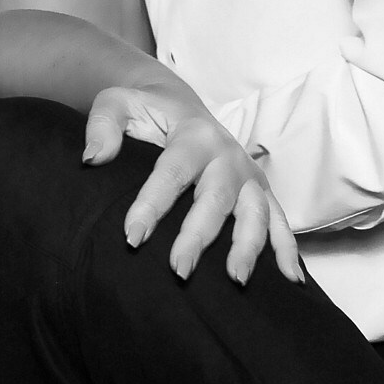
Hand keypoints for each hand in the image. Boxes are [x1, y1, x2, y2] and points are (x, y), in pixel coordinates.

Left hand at [84, 82, 301, 284]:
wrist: (177, 103)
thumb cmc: (143, 109)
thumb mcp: (115, 103)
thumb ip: (102, 126)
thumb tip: (93, 158)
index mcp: (193, 134)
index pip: (171, 174)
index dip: (152, 206)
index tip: (132, 237)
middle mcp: (227, 154)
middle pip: (215, 200)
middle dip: (198, 236)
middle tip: (178, 270)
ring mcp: (248, 174)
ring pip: (254, 213)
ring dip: (247, 247)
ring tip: (234, 280)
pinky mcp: (260, 189)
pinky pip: (279, 220)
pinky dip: (288, 248)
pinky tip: (291, 278)